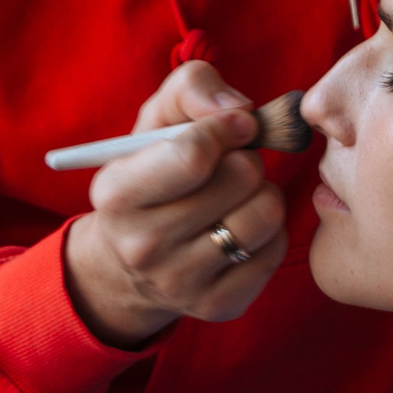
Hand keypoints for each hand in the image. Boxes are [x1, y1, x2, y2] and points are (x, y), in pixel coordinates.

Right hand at [62, 61, 290, 347]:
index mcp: (116, 194)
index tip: (237, 124)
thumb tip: (238, 111)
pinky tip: (240, 225)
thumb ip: (192, 87)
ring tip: (236, 195)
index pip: (194, 156)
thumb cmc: (154, 170)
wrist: (133, 257)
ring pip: (266, 214)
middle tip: (227, 166)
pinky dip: (269, 229)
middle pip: (241, 178)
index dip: (228, 128)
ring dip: (261, 193)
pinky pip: (277, 248)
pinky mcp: (219, 305)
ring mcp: (180, 283)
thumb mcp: (157, 118)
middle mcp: (142, 246)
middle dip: (244, 159)